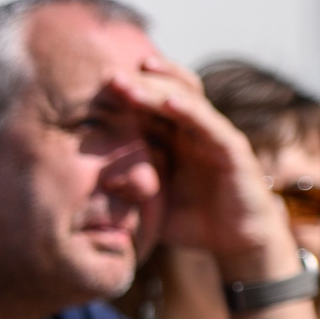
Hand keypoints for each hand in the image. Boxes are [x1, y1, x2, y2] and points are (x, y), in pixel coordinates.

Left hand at [103, 55, 294, 280]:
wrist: (235, 240)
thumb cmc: (189, 220)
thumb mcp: (147, 202)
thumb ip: (123, 190)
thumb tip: (84, 186)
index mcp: (171, 137)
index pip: (146, 107)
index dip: (123, 96)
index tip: (91, 89)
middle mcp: (192, 129)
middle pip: (164, 93)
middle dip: (137, 83)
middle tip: (108, 77)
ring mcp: (213, 134)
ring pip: (185, 100)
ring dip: (158, 89)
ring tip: (131, 83)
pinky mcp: (232, 148)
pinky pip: (209, 124)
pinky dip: (190, 110)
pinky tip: (169, 102)